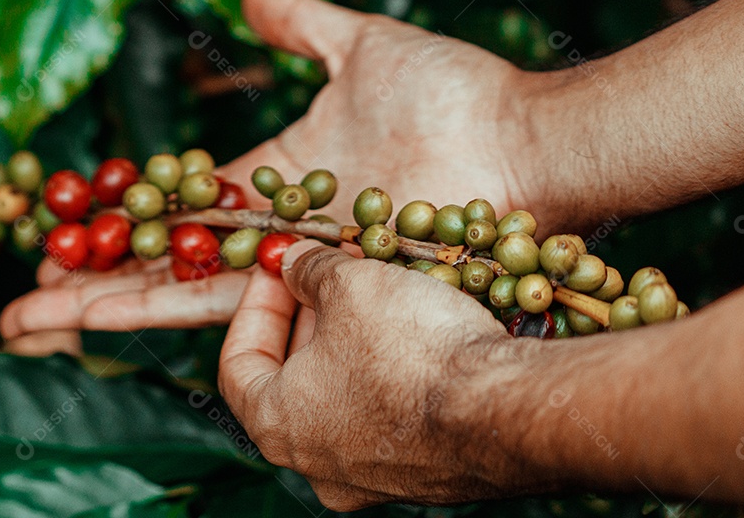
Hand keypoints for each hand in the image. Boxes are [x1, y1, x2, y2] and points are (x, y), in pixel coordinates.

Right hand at [0, 0, 535, 340]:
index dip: (125, 218)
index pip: (183, 204)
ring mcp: (294, 263)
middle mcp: (277, 231)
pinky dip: (160, 313)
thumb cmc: (451, 94)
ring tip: (29, 318)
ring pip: (182, 291)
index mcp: (280, 176)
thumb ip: (303, 24)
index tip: (68, 228)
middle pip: (168, 260)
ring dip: (104, 303)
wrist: (517, 142)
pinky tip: (97, 322)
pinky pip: (226, 305)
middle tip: (20, 297)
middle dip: (93, 279)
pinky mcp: (316, 286)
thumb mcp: (361, 44)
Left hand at [217, 239, 535, 509]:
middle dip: (307, 322)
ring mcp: (372, 481)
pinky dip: (390, 377)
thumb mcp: (350, 284)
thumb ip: (310, 271)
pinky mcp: (423, 480)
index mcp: (278, 426)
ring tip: (377, 297)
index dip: (254, 306)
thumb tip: (294, 263)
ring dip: (350, 346)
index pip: (237, 363)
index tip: (276, 270)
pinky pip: (392, 421)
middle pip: (291, 383)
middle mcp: (317, 467)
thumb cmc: (409, 345)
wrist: (505, 409)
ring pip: (344, 401)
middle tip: (328, 277)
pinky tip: (418, 335)